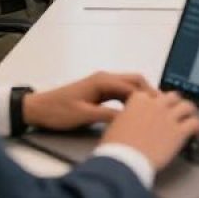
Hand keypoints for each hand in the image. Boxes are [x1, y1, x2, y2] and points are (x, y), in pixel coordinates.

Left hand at [23, 72, 152, 130]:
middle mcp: (105, 78)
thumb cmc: (58, 111)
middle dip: (148, 93)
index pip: (133, 86)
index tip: (159, 108)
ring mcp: (102, 84)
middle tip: (161, 108)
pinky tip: (134, 111)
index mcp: (103, 80)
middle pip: (135, 81)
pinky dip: (130, 100)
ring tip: (151, 111)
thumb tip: (129, 119)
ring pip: (128, 86)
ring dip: (140, 96)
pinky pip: (120, 93)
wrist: (36, 109)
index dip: (147, 97)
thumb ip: (107, 115)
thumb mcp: (83, 115)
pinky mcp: (98, 91)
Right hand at [99, 89, 198, 170]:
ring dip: (189, 112)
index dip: (156, 102)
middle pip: (172, 97)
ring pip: (187, 106)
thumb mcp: (115, 126)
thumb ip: (127, 117)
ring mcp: (169, 117)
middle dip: (174, 104)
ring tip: (190, 119)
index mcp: (138, 101)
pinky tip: (198, 132)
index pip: (153, 95)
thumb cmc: (114, 149)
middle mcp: (156, 105)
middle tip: (175, 113)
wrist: (122, 163)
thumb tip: (129, 121)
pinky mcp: (179, 132)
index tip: (157, 109)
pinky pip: (195, 123)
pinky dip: (198, 126)